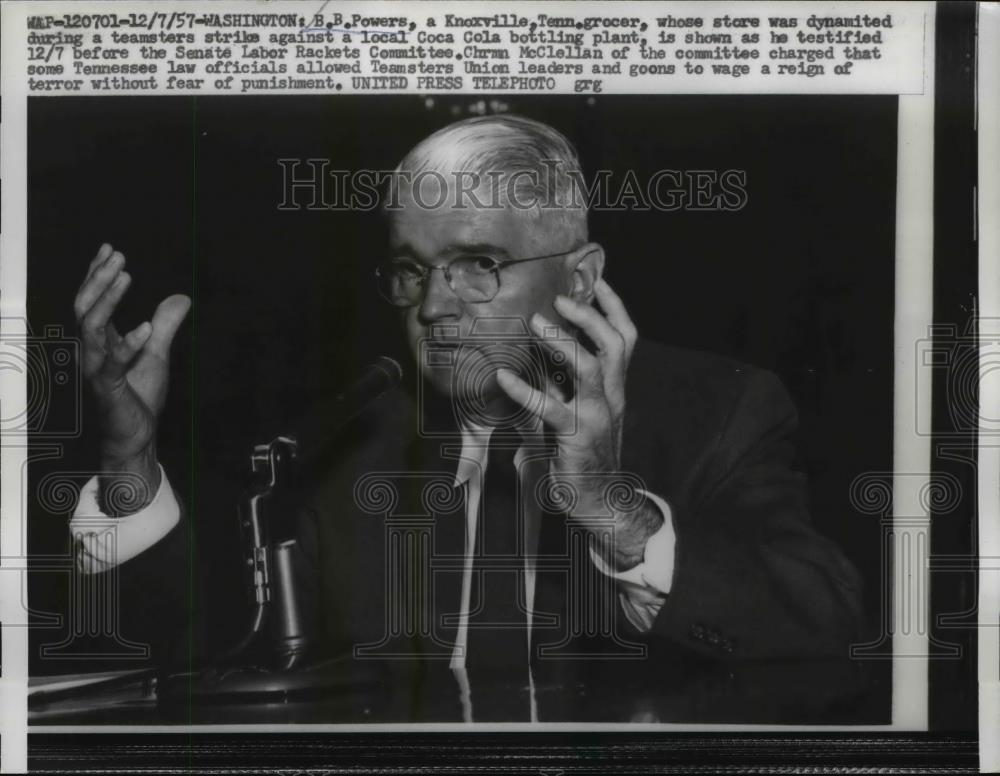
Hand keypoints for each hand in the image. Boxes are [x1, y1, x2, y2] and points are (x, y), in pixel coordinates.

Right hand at [74, 243, 189, 510]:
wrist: (135, 437)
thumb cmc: (140, 397)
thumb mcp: (158, 354)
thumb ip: (165, 326)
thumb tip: (182, 298)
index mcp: (101, 341)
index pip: (92, 300)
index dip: (97, 274)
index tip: (110, 250)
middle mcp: (93, 351)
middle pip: (84, 306)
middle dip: (98, 278)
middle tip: (117, 257)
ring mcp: (97, 369)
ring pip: (90, 327)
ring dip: (107, 299)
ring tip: (126, 276)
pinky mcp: (109, 389)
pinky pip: (113, 364)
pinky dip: (128, 344)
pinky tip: (145, 327)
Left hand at [496, 278, 660, 568]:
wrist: (600, 500)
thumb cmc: (587, 454)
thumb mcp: (584, 413)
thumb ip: (569, 385)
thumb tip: (544, 355)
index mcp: (615, 388)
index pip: (625, 339)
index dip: (614, 308)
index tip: (597, 282)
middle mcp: (611, 397)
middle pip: (614, 345)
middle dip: (590, 317)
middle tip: (560, 299)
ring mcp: (596, 416)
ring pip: (590, 368)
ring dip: (562, 343)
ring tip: (535, 323)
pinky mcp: (576, 437)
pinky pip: (550, 408)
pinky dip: (525, 389)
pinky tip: (503, 377)